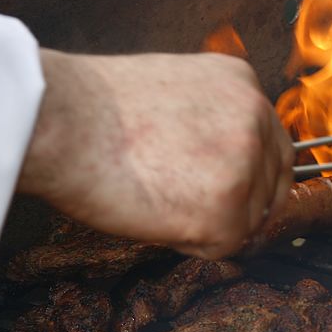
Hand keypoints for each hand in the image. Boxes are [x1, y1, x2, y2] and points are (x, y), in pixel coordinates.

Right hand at [19, 49, 294, 258]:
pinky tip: (155, 213)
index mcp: (243, 84)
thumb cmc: (92, 109)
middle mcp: (256, 118)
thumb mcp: (172, 90)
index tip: (236, 197)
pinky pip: (223, 247)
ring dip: (208, 222)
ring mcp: (247, 165)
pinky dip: (190, 243)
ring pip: (249, 220)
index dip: (257, 179)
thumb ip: (211, 119)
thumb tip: (222, 162)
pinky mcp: (228, 212)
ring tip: (157, 196)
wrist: (57, 121)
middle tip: (191, 208)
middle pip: (272, 187)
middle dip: (241, 206)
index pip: (274, 146)